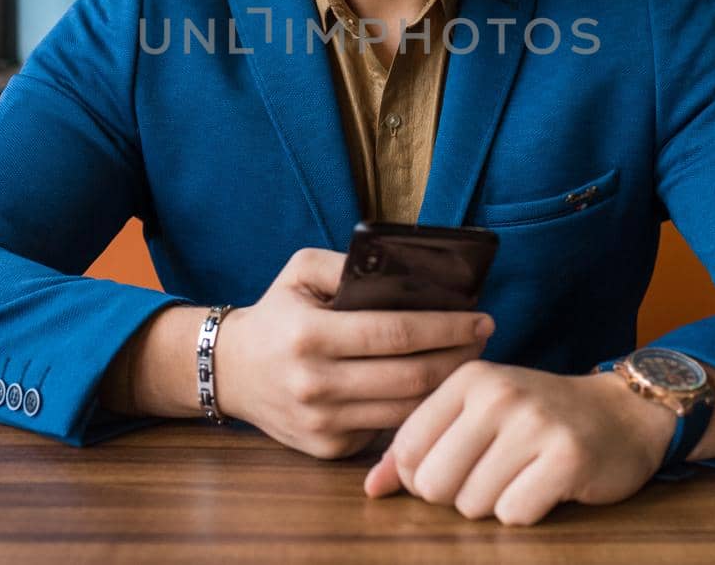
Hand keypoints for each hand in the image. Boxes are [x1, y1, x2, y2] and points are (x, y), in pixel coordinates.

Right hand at [214, 248, 494, 459]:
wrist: (230, 372)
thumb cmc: (276, 314)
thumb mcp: (301, 271)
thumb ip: (347, 264)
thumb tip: (405, 269)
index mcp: (310, 335)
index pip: (395, 334)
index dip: (445, 327)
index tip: (480, 317)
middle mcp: (315, 384)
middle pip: (411, 377)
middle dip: (458, 357)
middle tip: (484, 337)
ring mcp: (323, 423)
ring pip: (406, 411)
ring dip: (447, 387)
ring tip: (468, 360)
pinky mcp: (328, 449)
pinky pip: (388, 431)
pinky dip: (419, 412)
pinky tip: (436, 389)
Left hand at [362, 361, 672, 525]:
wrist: (619, 414)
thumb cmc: (535, 417)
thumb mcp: (475, 415)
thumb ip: (419, 447)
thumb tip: (372, 488)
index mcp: (468, 378)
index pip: (408, 449)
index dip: (420, 476)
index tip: (453, 467)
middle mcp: (498, 394)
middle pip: (434, 484)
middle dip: (456, 495)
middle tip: (489, 476)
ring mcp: (535, 424)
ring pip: (473, 504)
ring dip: (492, 505)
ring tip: (518, 477)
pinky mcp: (567, 458)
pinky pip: (515, 514)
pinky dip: (525, 512)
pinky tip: (543, 487)